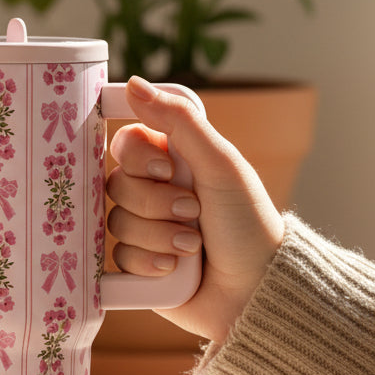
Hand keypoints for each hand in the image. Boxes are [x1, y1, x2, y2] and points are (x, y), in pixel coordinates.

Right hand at [107, 77, 285, 342]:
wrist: (258, 290)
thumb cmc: (249, 223)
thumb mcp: (221, 164)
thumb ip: (178, 121)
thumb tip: (134, 83)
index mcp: (172, 162)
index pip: (126, 144)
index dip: (137, 157)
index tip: (164, 167)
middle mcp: (154, 193)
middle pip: (116, 184)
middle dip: (156, 202)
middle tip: (193, 212)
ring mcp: (144, 230)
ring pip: (116, 222)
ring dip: (158, 234)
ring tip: (193, 246)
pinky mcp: (138, 267)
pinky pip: (119, 257)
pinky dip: (149, 262)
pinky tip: (175, 269)